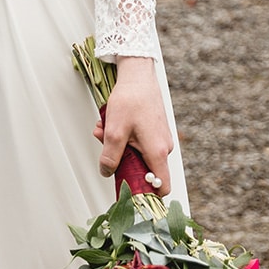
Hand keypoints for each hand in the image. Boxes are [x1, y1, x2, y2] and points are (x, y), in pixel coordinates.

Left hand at [93, 56, 172, 194]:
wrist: (138, 74)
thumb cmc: (130, 99)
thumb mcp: (114, 131)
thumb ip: (110, 157)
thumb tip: (107, 172)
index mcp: (157, 152)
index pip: (161, 186)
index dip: (147, 194)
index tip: (130, 192)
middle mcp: (164, 147)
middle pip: (143, 169)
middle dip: (121, 161)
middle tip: (105, 147)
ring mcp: (160, 138)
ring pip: (137, 153)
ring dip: (119, 145)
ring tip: (104, 129)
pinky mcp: (155, 129)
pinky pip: (139, 141)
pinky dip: (124, 135)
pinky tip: (111, 122)